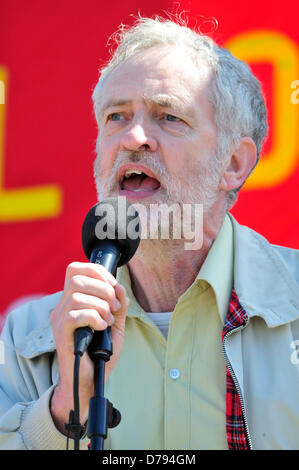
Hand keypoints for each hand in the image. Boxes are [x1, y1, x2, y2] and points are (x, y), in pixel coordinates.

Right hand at [49, 262, 128, 433]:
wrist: (90, 381)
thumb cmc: (100, 353)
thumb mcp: (115, 326)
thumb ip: (118, 307)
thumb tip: (120, 288)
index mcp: (72, 301)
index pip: (75, 270)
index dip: (97, 271)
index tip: (113, 286)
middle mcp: (62, 307)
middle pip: (77, 279)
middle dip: (103, 289)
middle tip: (114, 307)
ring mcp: (59, 321)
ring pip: (77, 296)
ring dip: (100, 306)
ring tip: (108, 320)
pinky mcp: (61, 335)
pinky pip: (75, 315)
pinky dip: (94, 318)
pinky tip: (102, 327)